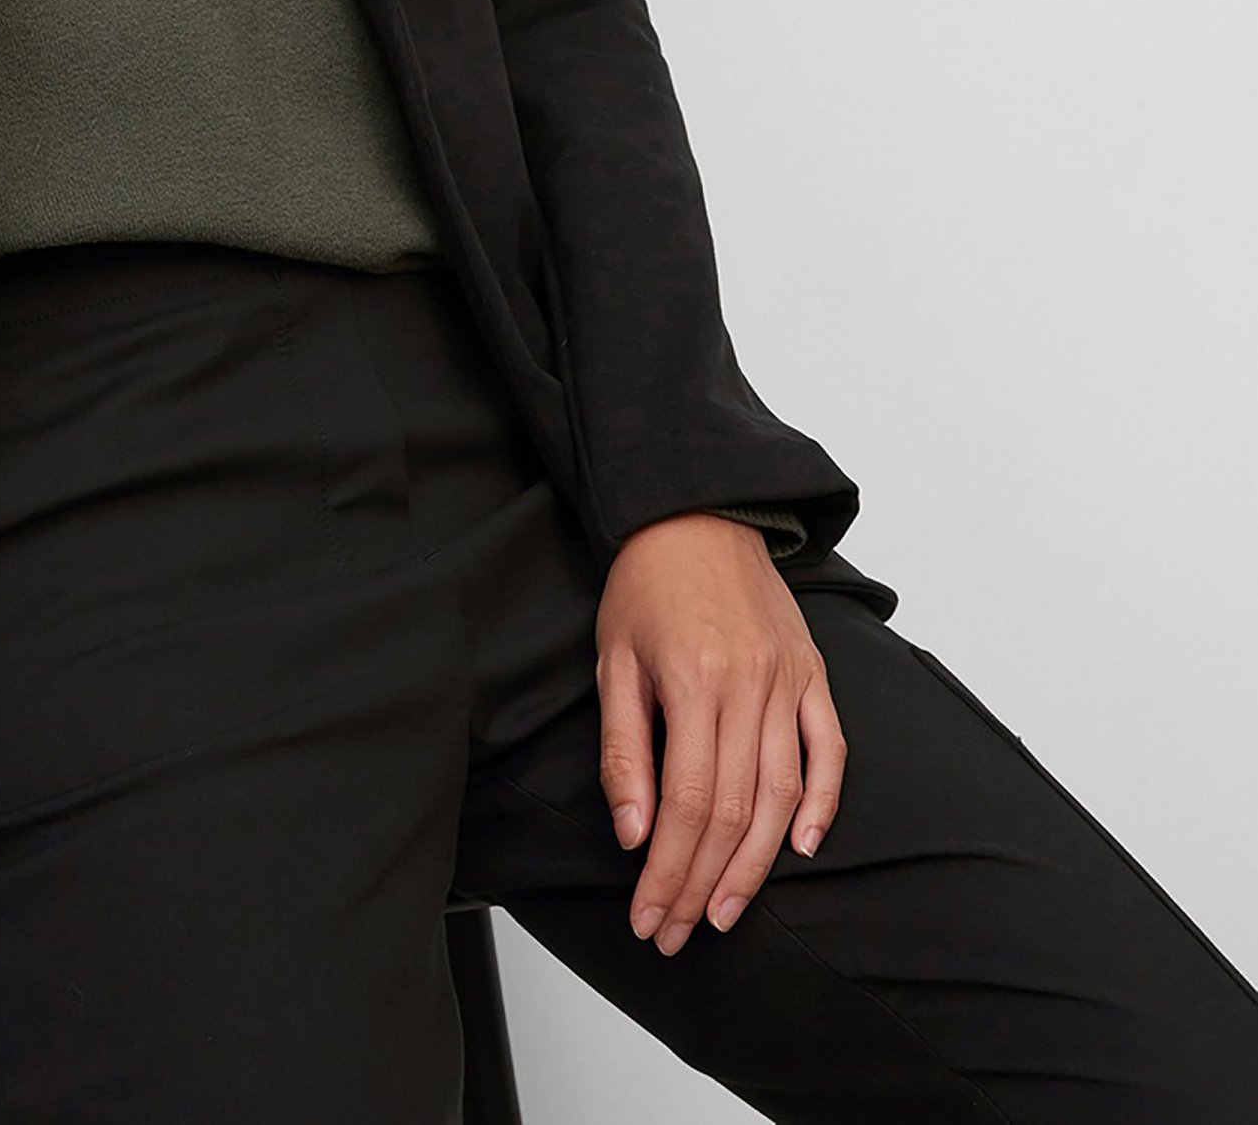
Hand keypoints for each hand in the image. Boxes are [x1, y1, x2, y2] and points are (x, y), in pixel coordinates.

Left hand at [595, 510, 845, 954]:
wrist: (696, 514)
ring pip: (782, 795)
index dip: (668, 871)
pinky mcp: (814, 674)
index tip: (649, 916)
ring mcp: (789, 681)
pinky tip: (803, 847)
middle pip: (734, 812)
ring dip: (755, 865)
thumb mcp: (613, 661)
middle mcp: (750, 686)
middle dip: (703, 884)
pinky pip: (831, 749)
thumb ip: (624, 752)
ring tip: (726, 911)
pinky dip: (823, 803)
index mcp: (694, 681)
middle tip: (680, 930)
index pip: (685, 804)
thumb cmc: (646, 586)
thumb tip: (634, 836)